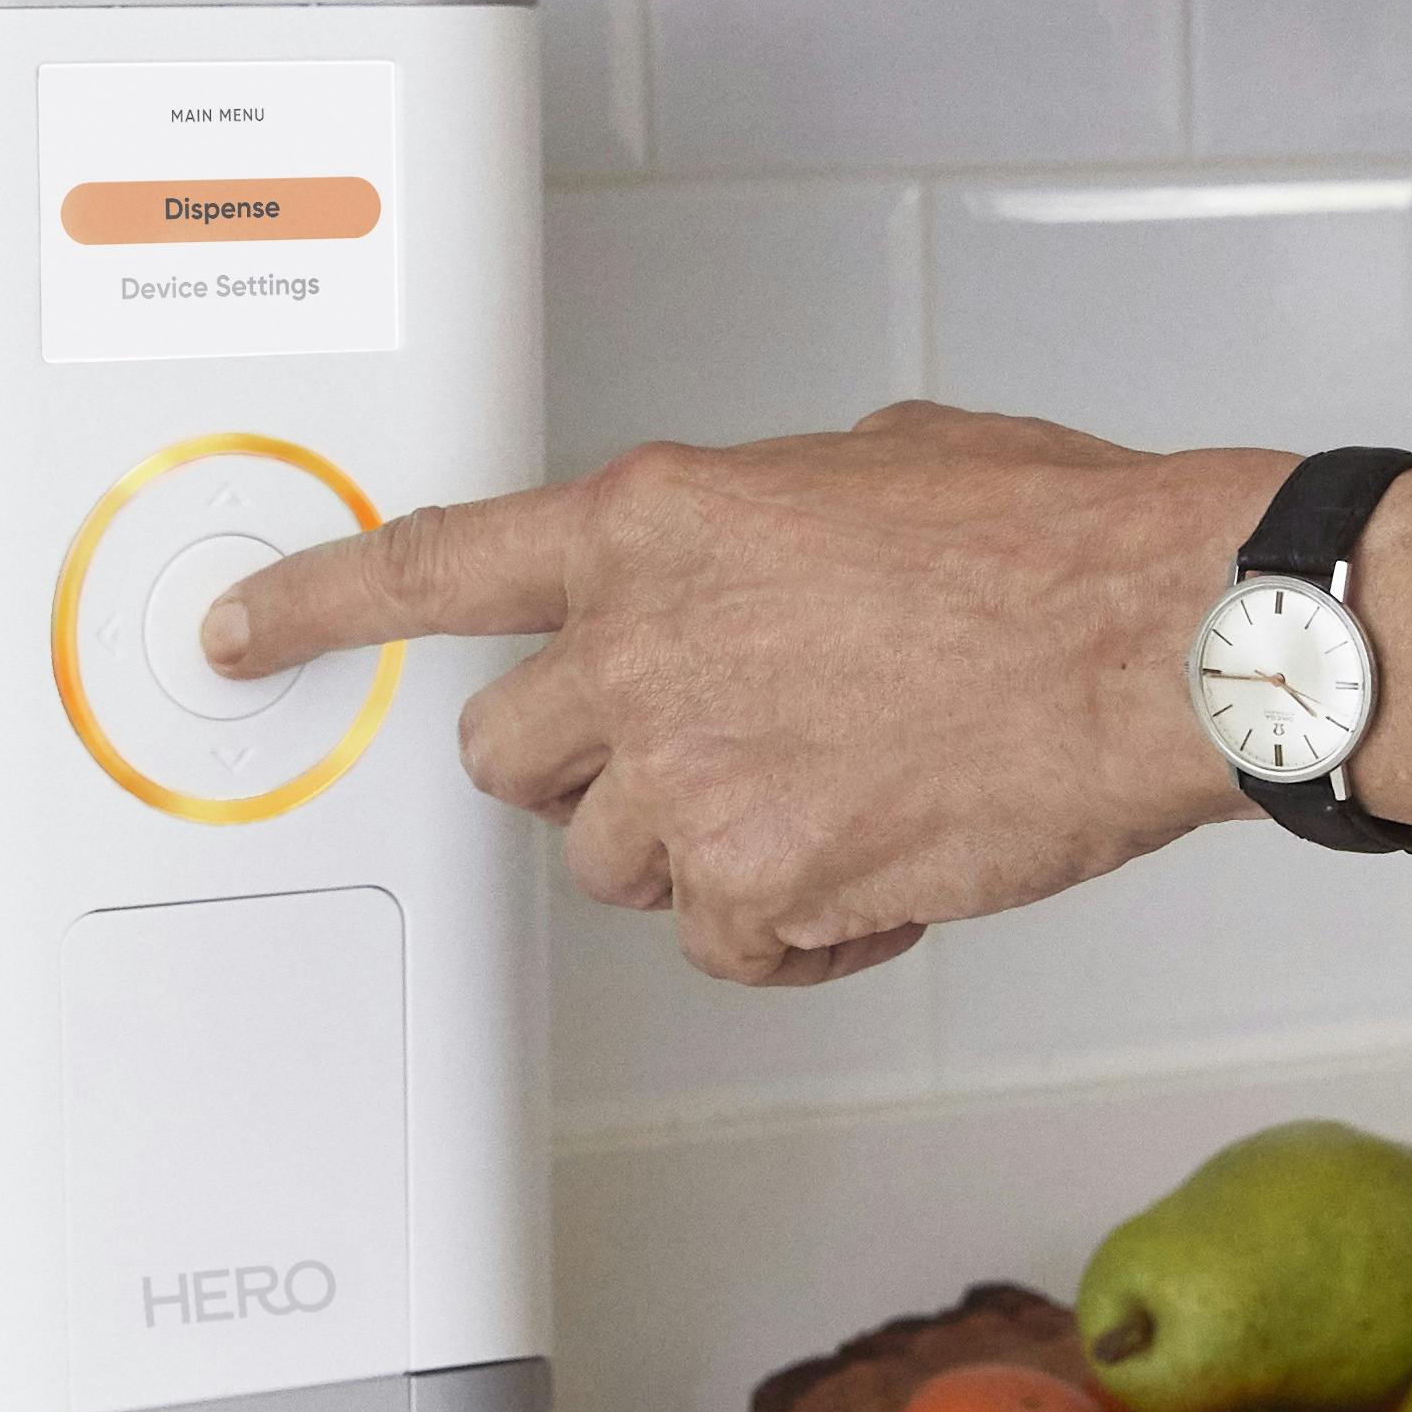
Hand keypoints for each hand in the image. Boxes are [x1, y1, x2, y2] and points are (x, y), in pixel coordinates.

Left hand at [203, 405, 1274, 984]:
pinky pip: (720, 943)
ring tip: (834, 797)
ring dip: (700, 851)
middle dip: (579, 769)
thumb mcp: (863, 468)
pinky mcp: (760, 887)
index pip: (430, 567)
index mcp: (656, 523)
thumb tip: (732, 574)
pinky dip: (794, 929)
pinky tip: (882, 862)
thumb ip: (744, 529)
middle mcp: (644, 645)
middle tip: (687, 758)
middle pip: (506, 756)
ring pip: (611, 863)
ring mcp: (692, 776)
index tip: (242, 635)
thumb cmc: (1055, 544)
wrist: (1169, 639)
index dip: (315, 608)